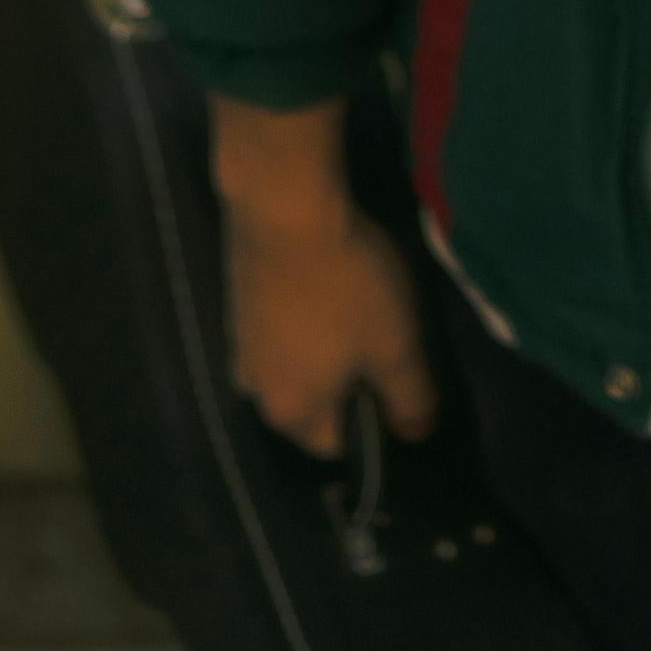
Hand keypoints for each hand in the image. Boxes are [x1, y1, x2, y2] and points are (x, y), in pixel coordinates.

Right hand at [210, 94, 436, 456]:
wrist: (284, 205)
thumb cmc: (347, 284)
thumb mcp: (397, 345)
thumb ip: (410, 399)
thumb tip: (415, 434)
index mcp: (291, 411)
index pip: (336, 445)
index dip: (372, 422)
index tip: (395, 379)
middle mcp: (253, 388)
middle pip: (310, 404)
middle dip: (344, 382)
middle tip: (377, 336)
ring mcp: (238, 343)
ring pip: (292, 363)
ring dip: (321, 347)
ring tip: (352, 304)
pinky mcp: (234, 301)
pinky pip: (276, 329)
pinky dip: (299, 317)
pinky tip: (322, 282)